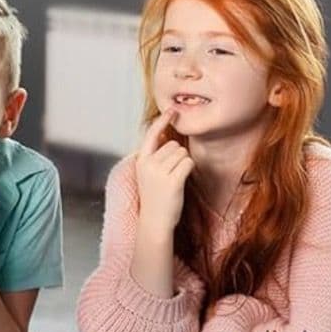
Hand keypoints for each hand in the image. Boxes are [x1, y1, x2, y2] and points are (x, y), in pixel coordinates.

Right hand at [134, 109, 193, 233]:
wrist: (155, 221)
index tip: (172, 110)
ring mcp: (160, 172)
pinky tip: (181, 181)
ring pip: (182, 153)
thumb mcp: (147, 174)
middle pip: (173, 145)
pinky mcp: (173, 180)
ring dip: (183, 164)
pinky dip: (188, 169)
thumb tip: (163, 135)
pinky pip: (188, 162)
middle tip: (169, 175)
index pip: (151, 134)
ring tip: (173, 180)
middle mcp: (148, 164)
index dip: (162, 120)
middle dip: (176, 156)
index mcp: (141, 161)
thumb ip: (153, 156)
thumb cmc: (154, 197)